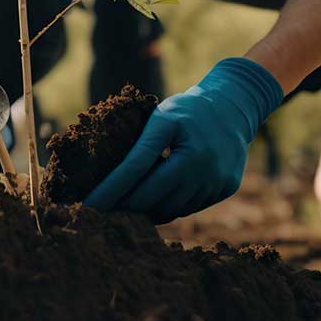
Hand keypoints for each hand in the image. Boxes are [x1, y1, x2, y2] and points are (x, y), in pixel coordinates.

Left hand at [84, 58, 283, 223]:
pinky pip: (190, 207)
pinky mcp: (226, 187)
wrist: (234, 107)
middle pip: (151, 199)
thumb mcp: (160, 117)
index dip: (108, 192)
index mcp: (176, 135)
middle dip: (124, 208)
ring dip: (148, 210)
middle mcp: (200, 161)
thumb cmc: (187, 110)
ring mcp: (216, 177)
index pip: (133, 171)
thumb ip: (139, 146)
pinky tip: (163, 195)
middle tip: (103, 213)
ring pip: (171, 209)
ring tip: (131, 205)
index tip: (86, 208)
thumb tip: (110, 183)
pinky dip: (172, 205)